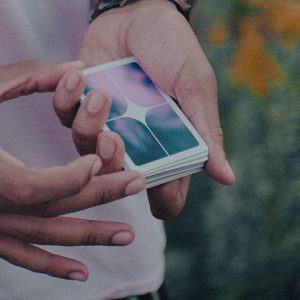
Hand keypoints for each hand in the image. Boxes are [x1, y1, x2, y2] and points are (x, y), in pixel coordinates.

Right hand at [0, 61, 144, 279]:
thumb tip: (77, 68)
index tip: (97, 159)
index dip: (71, 177)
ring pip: (46, 237)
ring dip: (90, 236)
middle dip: (100, 195)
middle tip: (138, 182)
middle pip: (54, 209)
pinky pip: (22, 255)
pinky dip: (52, 266)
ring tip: (129, 235)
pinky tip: (83, 273)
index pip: (36, 188)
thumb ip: (28, 76)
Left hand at [54, 0, 234, 219]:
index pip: (166, 192)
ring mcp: (106, 124)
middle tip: (114, 137)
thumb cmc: (174, 49)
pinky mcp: (81, 104)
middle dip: (112, 163)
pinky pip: (63, 114)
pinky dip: (66, 97)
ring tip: (100, 94)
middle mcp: (136, 141)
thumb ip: (206, 133)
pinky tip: (79, 75)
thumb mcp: (195, 88)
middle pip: (117, 177)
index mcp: (168, 144)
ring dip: (88, 125)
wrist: (141, 14)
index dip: (160, 197)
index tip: (148, 178)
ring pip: (85, 148)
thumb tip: (227, 178)